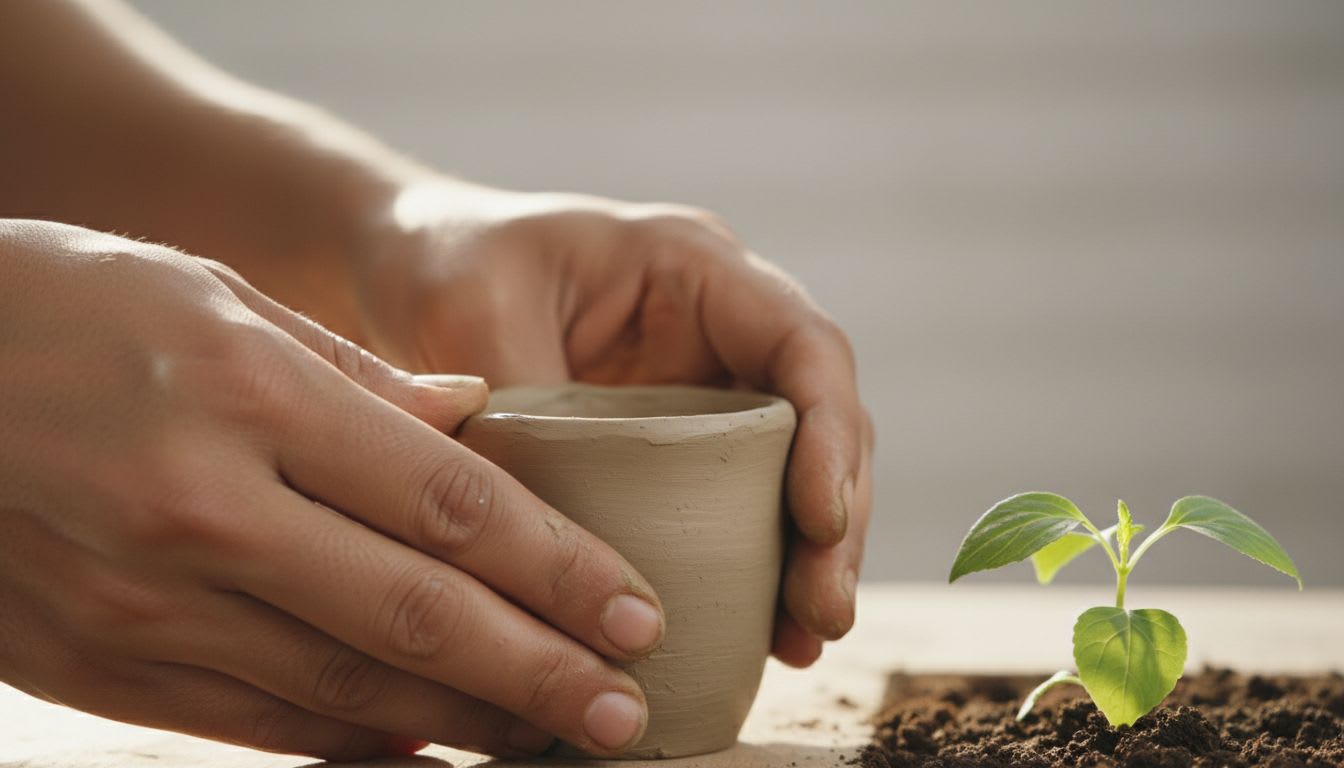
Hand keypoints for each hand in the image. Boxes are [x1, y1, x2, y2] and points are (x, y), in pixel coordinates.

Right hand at [0, 219, 666, 758]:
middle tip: (628, 712)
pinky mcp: (99, 665)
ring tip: (550, 735)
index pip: (451, 503)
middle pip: (416, 616)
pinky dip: (354, 746)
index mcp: (250, 395)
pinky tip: (426, 749)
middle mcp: (204, 509)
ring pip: (345, 691)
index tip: (639, 611)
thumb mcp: (215, 296)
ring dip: (465, 723)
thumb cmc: (64, 308)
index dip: (559, 569)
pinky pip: (256, 725)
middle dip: (541, 673)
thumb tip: (476, 421)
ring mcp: (145, 601)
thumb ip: (357, 374)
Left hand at [353, 181, 873, 666]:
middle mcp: (722, 326)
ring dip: (811, 555)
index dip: (829, 431)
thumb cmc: (446, 262)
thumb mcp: (473, 310)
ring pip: (797, 470)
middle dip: (835, 517)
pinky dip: (762, 566)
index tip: (821, 520)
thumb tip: (552, 525)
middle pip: (821, 420)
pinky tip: (767, 635)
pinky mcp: (682, 443)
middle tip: (822, 613)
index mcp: (695, 266)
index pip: (803, 343)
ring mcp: (707, 386)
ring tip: (803, 642)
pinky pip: (745, 502)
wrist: (411, 272)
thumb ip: (525, 398)